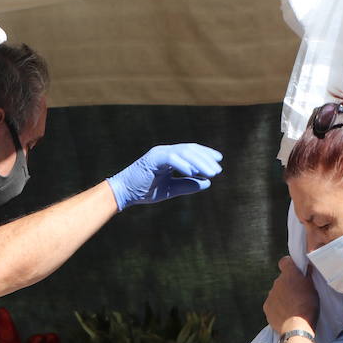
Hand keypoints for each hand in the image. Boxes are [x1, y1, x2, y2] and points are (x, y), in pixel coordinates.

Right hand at [107, 144, 222, 209]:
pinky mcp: (153, 158)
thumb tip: (207, 183)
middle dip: (206, 159)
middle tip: (218, 170)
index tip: (219, 160)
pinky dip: (184, 165)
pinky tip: (194, 173)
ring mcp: (159, 153)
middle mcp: (165, 151)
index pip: (190, 151)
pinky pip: (172, 159)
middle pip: (190, 149)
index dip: (205, 154)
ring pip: (184, 152)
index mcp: (169, 157)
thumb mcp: (170, 189)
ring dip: (199, 162)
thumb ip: (188, 185)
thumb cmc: (144, 191)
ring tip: (211, 173)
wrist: (123, 193)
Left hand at [264, 257, 319, 333]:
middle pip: (282, 280)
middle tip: (298, 294)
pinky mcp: (267, 307)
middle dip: (289, 285)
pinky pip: (273, 304)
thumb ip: (307, 277)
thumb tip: (307, 268)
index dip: (289, 265)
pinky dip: (278, 308)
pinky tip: (286, 315)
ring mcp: (270, 295)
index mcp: (289, 274)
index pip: (285, 261)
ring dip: (283, 297)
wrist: (296, 326)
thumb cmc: (308, 305)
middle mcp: (277, 282)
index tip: (294, 270)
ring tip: (293, 307)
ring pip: (277, 292)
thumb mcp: (313, 288)